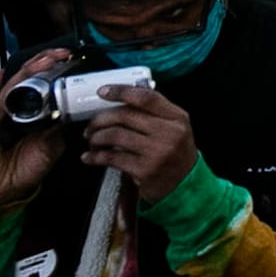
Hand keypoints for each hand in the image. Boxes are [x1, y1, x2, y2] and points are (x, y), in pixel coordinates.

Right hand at [0, 49, 74, 206]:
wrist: (1, 192)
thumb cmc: (24, 171)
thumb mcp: (51, 147)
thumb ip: (59, 127)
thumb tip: (71, 108)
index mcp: (34, 115)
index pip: (45, 85)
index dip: (57, 71)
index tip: (74, 60)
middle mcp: (18, 110)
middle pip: (31, 79)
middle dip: (46, 62)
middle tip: (63, 53)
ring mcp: (3, 114)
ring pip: (18, 84)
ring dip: (34, 69)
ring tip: (50, 59)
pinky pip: (4, 102)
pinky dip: (17, 88)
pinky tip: (27, 78)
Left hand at [80, 83, 198, 203]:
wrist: (186, 185)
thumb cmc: (176, 153)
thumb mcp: (175, 128)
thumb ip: (155, 113)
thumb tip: (123, 98)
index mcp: (177, 117)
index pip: (147, 98)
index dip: (121, 91)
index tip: (102, 91)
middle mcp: (169, 132)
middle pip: (126, 115)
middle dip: (101, 118)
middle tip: (91, 125)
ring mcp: (157, 152)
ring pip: (115, 135)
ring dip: (97, 137)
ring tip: (92, 140)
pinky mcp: (144, 170)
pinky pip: (112, 158)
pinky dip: (96, 156)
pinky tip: (90, 157)